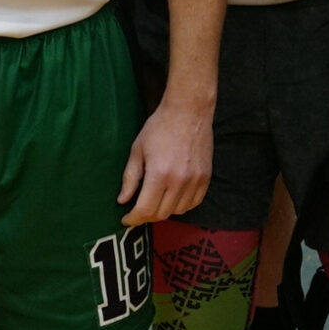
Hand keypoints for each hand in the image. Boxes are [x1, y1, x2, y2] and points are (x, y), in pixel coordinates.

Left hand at [120, 101, 212, 225]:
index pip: (145, 210)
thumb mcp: (137, 150)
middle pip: (161, 214)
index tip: (126, 219)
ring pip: (178, 211)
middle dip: (146, 216)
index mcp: (159, 174)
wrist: (189, 111)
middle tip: (138, 210)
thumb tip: (122, 200)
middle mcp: (179, 181)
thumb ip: (130, 178)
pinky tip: (173, 197)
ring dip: (164, 211)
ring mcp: (195, 180)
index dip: (133, 219)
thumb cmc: (159, 127)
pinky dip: (182, 205)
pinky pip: (194, 202)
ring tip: (156, 202)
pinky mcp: (206, 177)